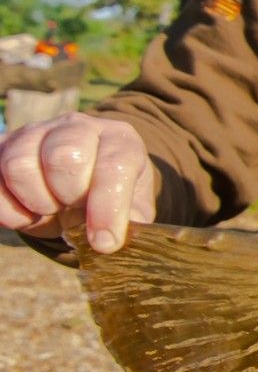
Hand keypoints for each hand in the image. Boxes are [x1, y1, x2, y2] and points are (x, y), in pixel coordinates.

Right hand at [0, 116, 153, 252]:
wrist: (79, 178)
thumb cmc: (109, 195)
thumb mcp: (131, 208)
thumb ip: (130, 224)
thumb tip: (111, 242)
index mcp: (119, 140)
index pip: (114, 168)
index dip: (108, 210)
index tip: (105, 243)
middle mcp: (77, 127)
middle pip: (62, 157)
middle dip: (66, 195)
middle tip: (71, 208)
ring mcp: (35, 133)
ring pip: (19, 164)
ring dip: (34, 200)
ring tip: (49, 208)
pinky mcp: (3, 146)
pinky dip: (6, 208)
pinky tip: (26, 215)